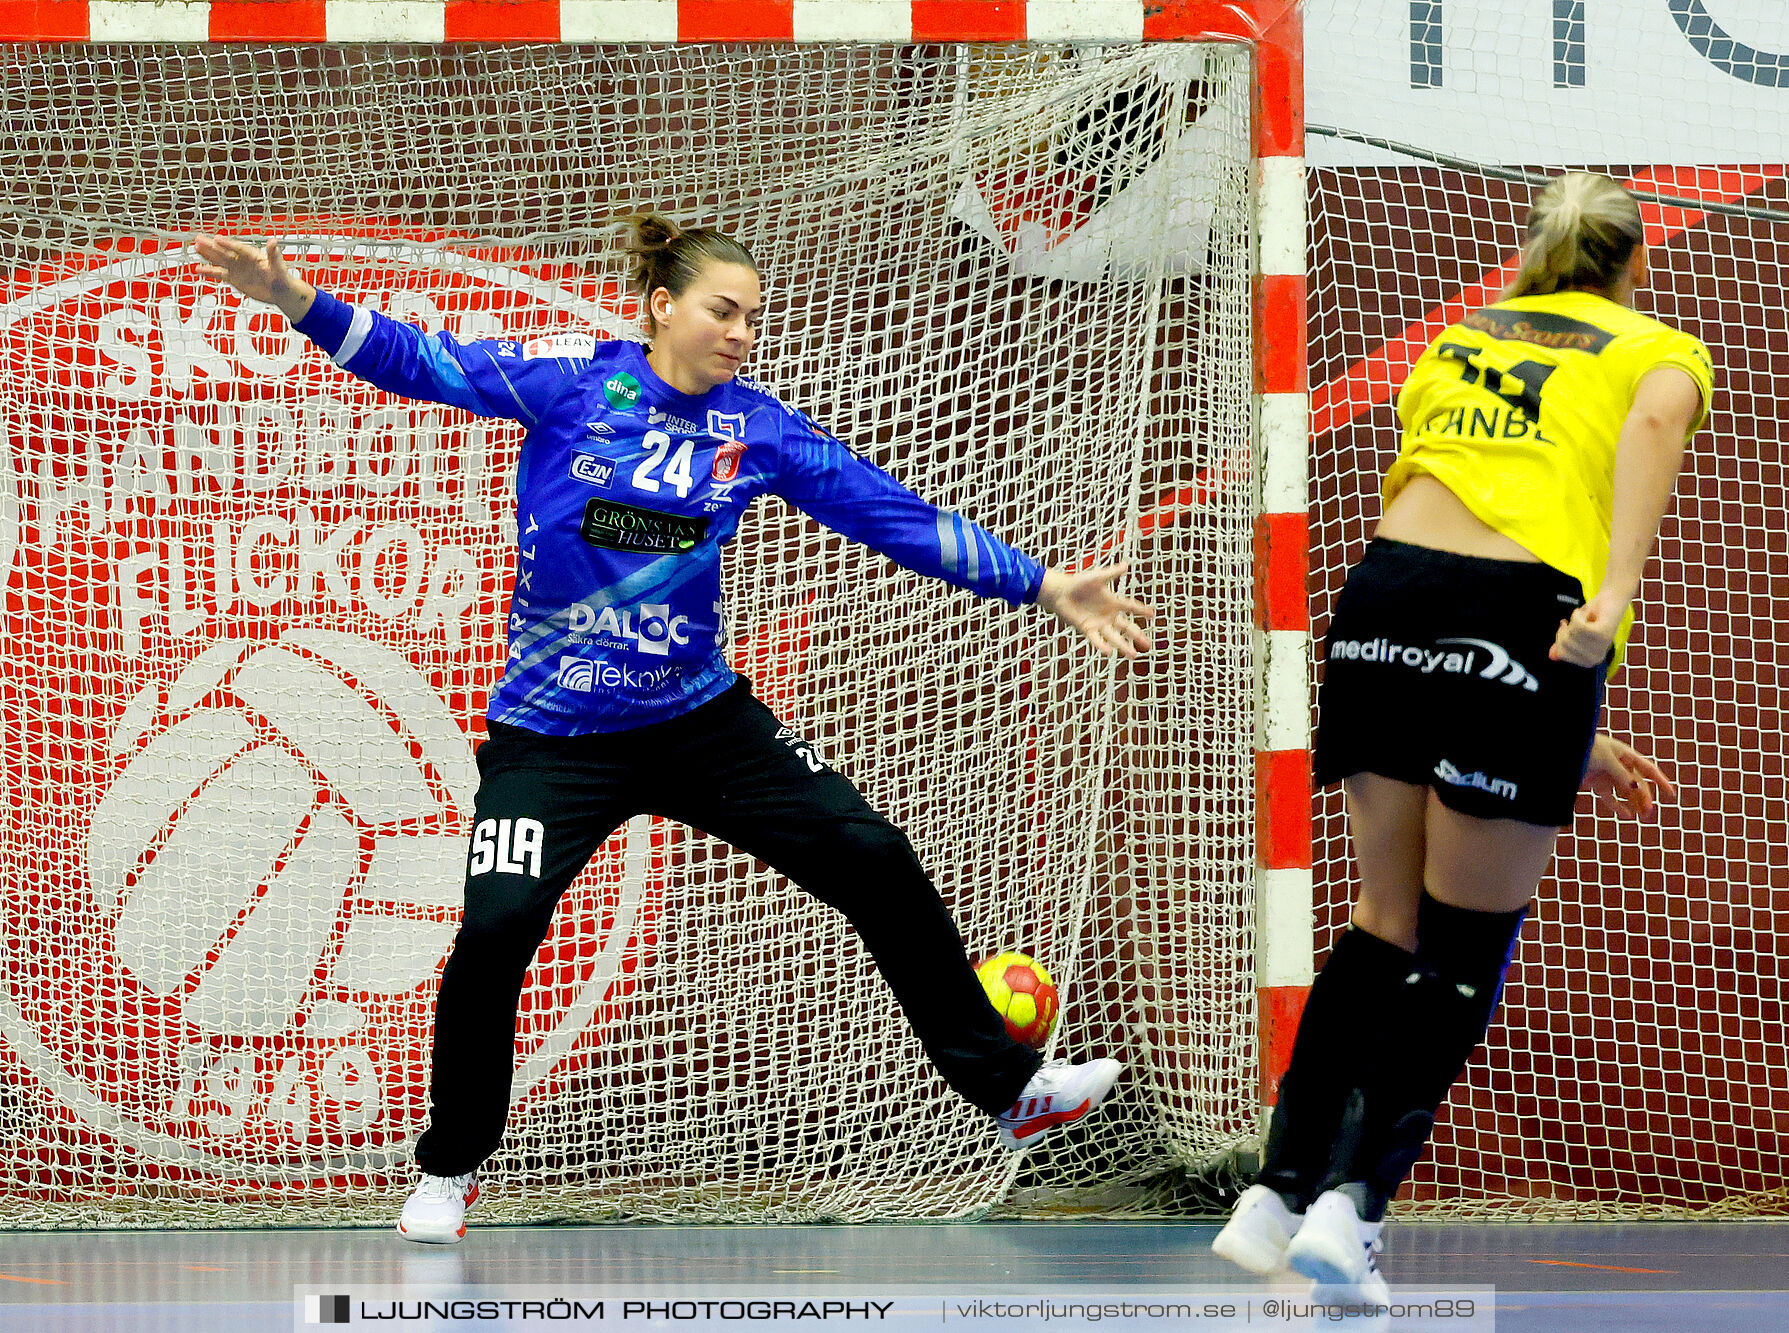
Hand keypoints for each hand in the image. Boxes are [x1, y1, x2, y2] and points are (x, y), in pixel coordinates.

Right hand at [193, 235, 315, 321]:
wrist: (281, 292)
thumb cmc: (283, 278)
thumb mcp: (278, 267)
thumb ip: (274, 254)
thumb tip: (273, 241)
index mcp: (253, 255)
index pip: (239, 248)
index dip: (228, 244)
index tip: (217, 239)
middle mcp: (243, 260)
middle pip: (225, 251)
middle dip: (212, 246)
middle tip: (198, 238)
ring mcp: (237, 269)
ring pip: (220, 260)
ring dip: (208, 254)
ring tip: (196, 247)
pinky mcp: (234, 279)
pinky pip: (220, 274)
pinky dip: (209, 271)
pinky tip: (198, 269)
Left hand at [1037, 562, 1154, 658]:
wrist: (1060, 592)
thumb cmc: (1078, 583)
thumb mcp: (1097, 577)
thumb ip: (1112, 573)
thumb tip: (1126, 564)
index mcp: (1113, 602)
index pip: (1131, 607)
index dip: (1142, 610)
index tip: (1153, 614)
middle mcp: (1108, 615)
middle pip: (1126, 627)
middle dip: (1137, 635)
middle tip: (1148, 645)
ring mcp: (1098, 624)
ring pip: (1114, 637)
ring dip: (1124, 646)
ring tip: (1133, 655)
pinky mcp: (1087, 629)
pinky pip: (1096, 640)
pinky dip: (1102, 646)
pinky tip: (1109, 652)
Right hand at [1550, 590, 1626, 666]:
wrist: (1612, 600)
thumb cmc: (1593, 616)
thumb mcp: (1574, 632)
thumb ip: (1563, 645)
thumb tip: (1552, 656)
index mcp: (1589, 661)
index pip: (1562, 653)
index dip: (1560, 638)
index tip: (1567, 627)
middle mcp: (1596, 658)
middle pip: (1564, 644)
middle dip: (1566, 628)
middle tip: (1577, 620)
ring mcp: (1600, 646)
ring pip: (1571, 634)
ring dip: (1574, 620)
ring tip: (1585, 616)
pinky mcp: (1601, 634)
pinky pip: (1578, 625)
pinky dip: (1578, 615)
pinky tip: (1586, 613)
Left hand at [1582, 732, 1674, 816]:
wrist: (1563, 749)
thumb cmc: (1586, 748)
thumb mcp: (1604, 759)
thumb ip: (1620, 773)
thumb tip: (1636, 788)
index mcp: (1626, 755)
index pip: (1648, 769)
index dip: (1661, 781)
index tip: (1671, 794)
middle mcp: (1620, 766)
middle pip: (1638, 784)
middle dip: (1645, 798)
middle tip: (1648, 813)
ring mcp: (1608, 775)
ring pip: (1626, 792)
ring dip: (1635, 804)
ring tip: (1642, 817)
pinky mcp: (1596, 784)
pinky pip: (1610, 798)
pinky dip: (1618, 807)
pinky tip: (1627, 816)